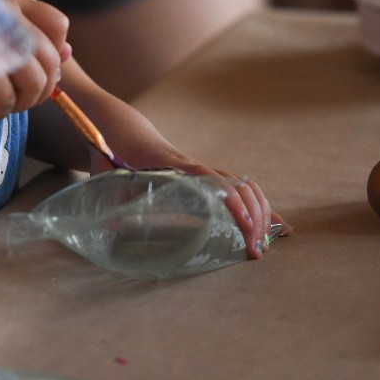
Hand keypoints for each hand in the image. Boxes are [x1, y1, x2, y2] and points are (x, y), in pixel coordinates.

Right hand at [0, 0, 71, 120]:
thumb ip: (25, 41)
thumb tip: (67, 53)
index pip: (57, 23)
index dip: (53, 54)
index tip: (29, 70)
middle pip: (50, 58)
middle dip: (38, 90)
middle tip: (10, 99)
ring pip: (36, 80)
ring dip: (19, 104)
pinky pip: (7, 98)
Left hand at [52, 70, 289, 259]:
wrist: (120, 127)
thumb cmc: (110, 151)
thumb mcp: (104, 174)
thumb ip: (107, 198)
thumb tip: (108, 228)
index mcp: (170, 164)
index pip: (209, 179)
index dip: (229, 200)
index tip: (243, 225)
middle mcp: (192, 166)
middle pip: (235, 184)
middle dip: (251, 217)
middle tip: (254, 252)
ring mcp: (201, 170)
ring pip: (242, 186)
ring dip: (259, 213)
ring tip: (265, 245)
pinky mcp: (205, 177)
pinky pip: (239, 188)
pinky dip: (259, 206)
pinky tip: (275, 228)